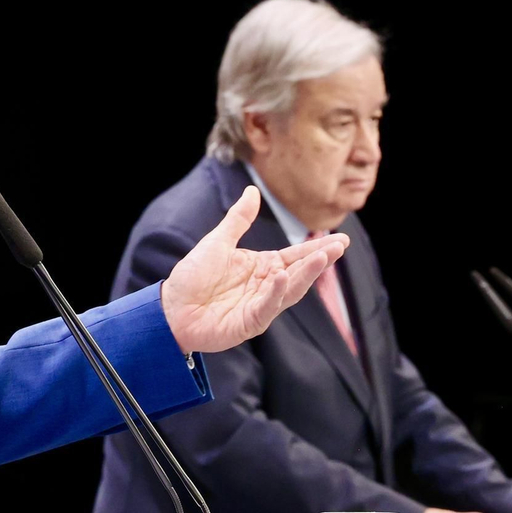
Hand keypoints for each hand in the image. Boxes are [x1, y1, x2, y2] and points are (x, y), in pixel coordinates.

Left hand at [161, 186, 348, 354]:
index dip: (316, 249)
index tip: (341, 239)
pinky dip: (275, 293)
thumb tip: (253, 190)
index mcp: (261, 267)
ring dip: (306, 274)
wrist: (170, 308)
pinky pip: (267, 307)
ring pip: (289, 290)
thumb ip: (238, 219)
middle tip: (340, 246)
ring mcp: (260, 306)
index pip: (295, 257)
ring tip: (322, 257)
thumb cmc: (193, 277)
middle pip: (299, 272)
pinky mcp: (249, 322)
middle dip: (320, 260)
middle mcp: (266, 286)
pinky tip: (281, 276)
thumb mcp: (218, 242)